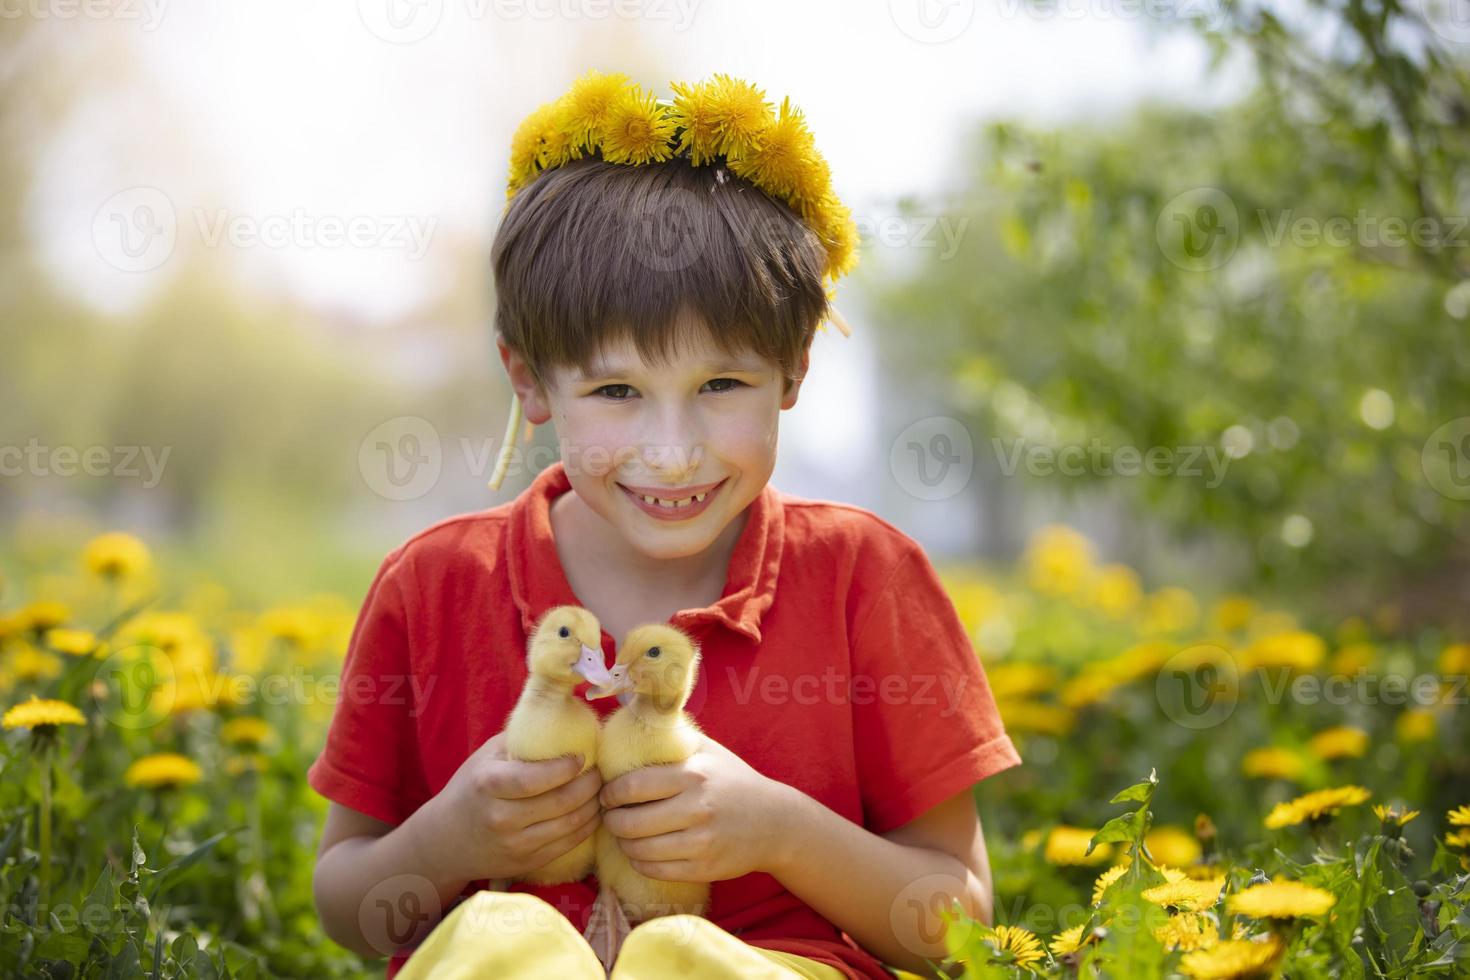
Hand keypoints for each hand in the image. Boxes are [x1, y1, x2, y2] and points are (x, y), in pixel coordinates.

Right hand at [412, 731, 602, 883]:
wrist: (446, 840)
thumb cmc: (472, 788)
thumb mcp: (486, 757)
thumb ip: (521, 738)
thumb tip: (562, 713)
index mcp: (488, 785)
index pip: (532, 779)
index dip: (563, 769)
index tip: (581, 758)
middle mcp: (500, 817)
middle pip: (559, 803)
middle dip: (589, 786)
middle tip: (600, 772)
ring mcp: (514, 844)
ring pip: (569, 826)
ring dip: (593, 806)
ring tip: (601, 790)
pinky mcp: (526, 864)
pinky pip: (567, 845)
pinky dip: (587, 827)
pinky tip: (593, 812)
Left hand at [598, 733, 796, 882]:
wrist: (775, 822)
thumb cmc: (734, 781)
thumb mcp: (708, 750)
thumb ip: (672, 737)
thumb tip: (632, 715)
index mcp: (693, 775)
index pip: (633, 786)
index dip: (610, 793)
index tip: (605, 793)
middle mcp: (696, 808)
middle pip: (630, 822)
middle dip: (610, 820)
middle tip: (608, 815)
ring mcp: (700, 842)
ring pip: (639, 849)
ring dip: (622, 843)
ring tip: (622, 834)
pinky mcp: (703, 868)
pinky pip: (655, 870)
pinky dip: (640, 862)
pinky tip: (640, 852)